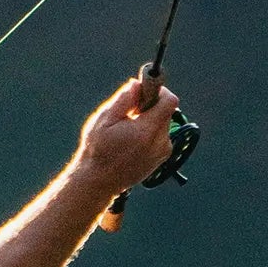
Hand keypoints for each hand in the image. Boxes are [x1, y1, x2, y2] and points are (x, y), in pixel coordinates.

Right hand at [78, 69, 181, 196]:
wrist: (99, 182)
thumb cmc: (98, 149)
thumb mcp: (104, 120)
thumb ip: (124, 99)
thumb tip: (138, 84)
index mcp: (146, 130)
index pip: (169, 101)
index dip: (159, 91)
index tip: (144, 92)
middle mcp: (160, 142)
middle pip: (166, 111)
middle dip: (150, 107)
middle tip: (130, 113)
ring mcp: (162, 151)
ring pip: (163, 123)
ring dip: (149, 120)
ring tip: (128, 130)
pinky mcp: (162, 158)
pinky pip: (161, 136)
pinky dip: (150, 133)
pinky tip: (132, 141)